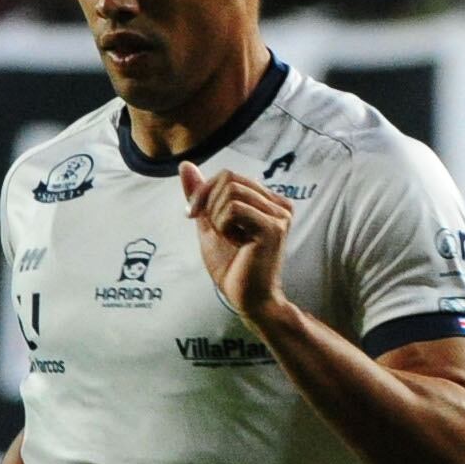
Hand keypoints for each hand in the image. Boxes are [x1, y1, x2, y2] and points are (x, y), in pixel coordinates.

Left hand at [179, 160, 292, 322]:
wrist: (247, 299)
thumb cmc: (232, 266)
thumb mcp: (209, 223)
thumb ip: (200, 194)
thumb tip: (185, 164)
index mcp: (268, 201)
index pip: (229, 175)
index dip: (203, 190)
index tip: (192, 215)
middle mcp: (279, 204)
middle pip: (229, 178)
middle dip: (207, 202)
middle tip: (210, 230)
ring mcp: (280, 215)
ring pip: (231, 192)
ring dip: (217, 217)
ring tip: (230, 239)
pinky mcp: (274, 227)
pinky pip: (234, 209)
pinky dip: (224, 226)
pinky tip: (237, 244)